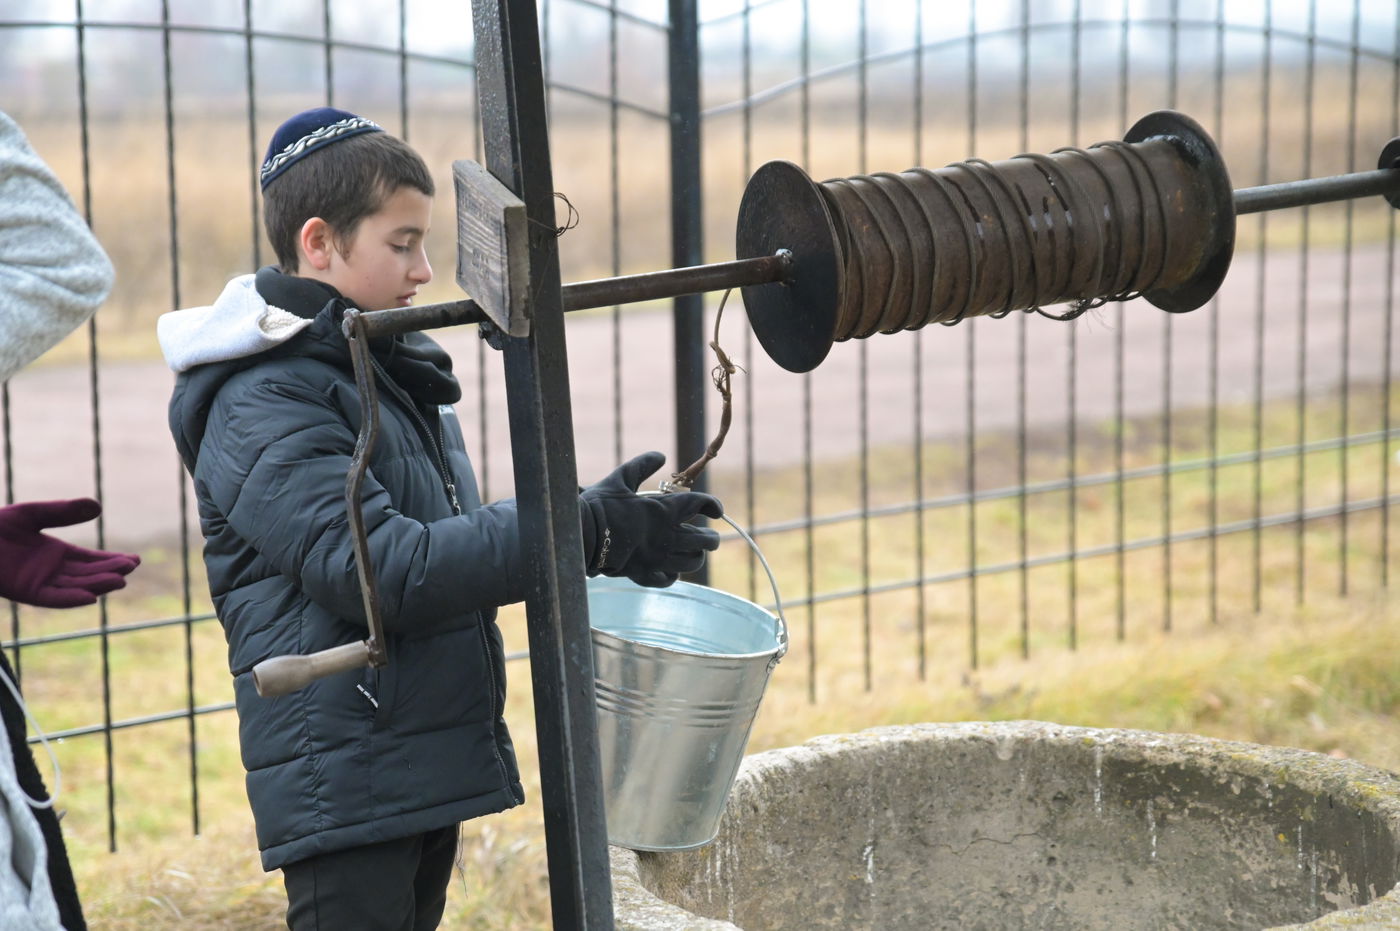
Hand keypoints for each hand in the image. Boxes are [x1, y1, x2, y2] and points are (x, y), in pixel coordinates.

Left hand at [0, 499, 139, 607]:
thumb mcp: (32, 514)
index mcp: (55, 553)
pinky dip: (71, 598)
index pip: (91, 560)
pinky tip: (90, 596)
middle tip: (132, 568)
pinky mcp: (25, 592)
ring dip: (97, 585)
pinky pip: (52, 598)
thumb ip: (62, 512)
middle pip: (87, 574)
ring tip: (120, 580)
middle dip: (110, 572)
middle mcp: (51, 571)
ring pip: (75, 586)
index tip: (134, 560)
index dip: (112, 561)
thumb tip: (98, 507)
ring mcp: (39, 583)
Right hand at [579, 452, 722, 587]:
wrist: (579, 536)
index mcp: (664, 510)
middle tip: (710, 536)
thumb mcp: (621, 478)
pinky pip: (670, 579)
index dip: (713, 505)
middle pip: (705, 540)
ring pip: (693, 562)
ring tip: (693, 551)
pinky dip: (674, 574)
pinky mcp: (645, 574)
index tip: (716, 510)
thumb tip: (661, 455)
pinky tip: (669, 568)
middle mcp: (667, 536)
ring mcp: (658, 558)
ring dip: (697, 556)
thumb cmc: (599, 505)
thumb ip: (642, 465)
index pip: (701, 504)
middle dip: (712, 538)